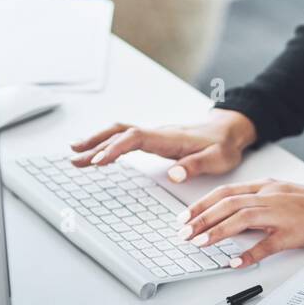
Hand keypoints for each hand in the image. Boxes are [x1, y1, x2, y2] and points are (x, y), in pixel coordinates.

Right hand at [69, 108, 257, 182]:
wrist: (229, 130)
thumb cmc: (224, 145)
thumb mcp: (218, 158)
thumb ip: (196, 165)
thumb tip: (175, 174)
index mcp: (170, 137)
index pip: (136, 138)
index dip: (116, 148)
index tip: (99, 161)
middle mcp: (158, 133)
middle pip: (120, 132)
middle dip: (96, 144)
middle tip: (74, 158)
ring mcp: (154, 135)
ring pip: (119, 133)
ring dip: (96, 142)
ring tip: (74, 155)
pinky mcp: (154, 140)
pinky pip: (125, 138)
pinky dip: (107, 143)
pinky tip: (96, 153)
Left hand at [176, 180, 303, 268]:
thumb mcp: (281, 194)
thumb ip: (257, 201)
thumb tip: (232, 215)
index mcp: (266, 186)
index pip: (226, 192)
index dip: (202, 204)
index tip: (185, 216)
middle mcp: (270, 196)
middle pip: (228, 204)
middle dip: (202, 218)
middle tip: (183, 232)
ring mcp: (280, 214)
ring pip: (242, 219)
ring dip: (217, 232)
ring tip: (199, 243)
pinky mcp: (292, 233)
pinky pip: (267, 245)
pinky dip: (249, 254)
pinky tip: (234, 263)